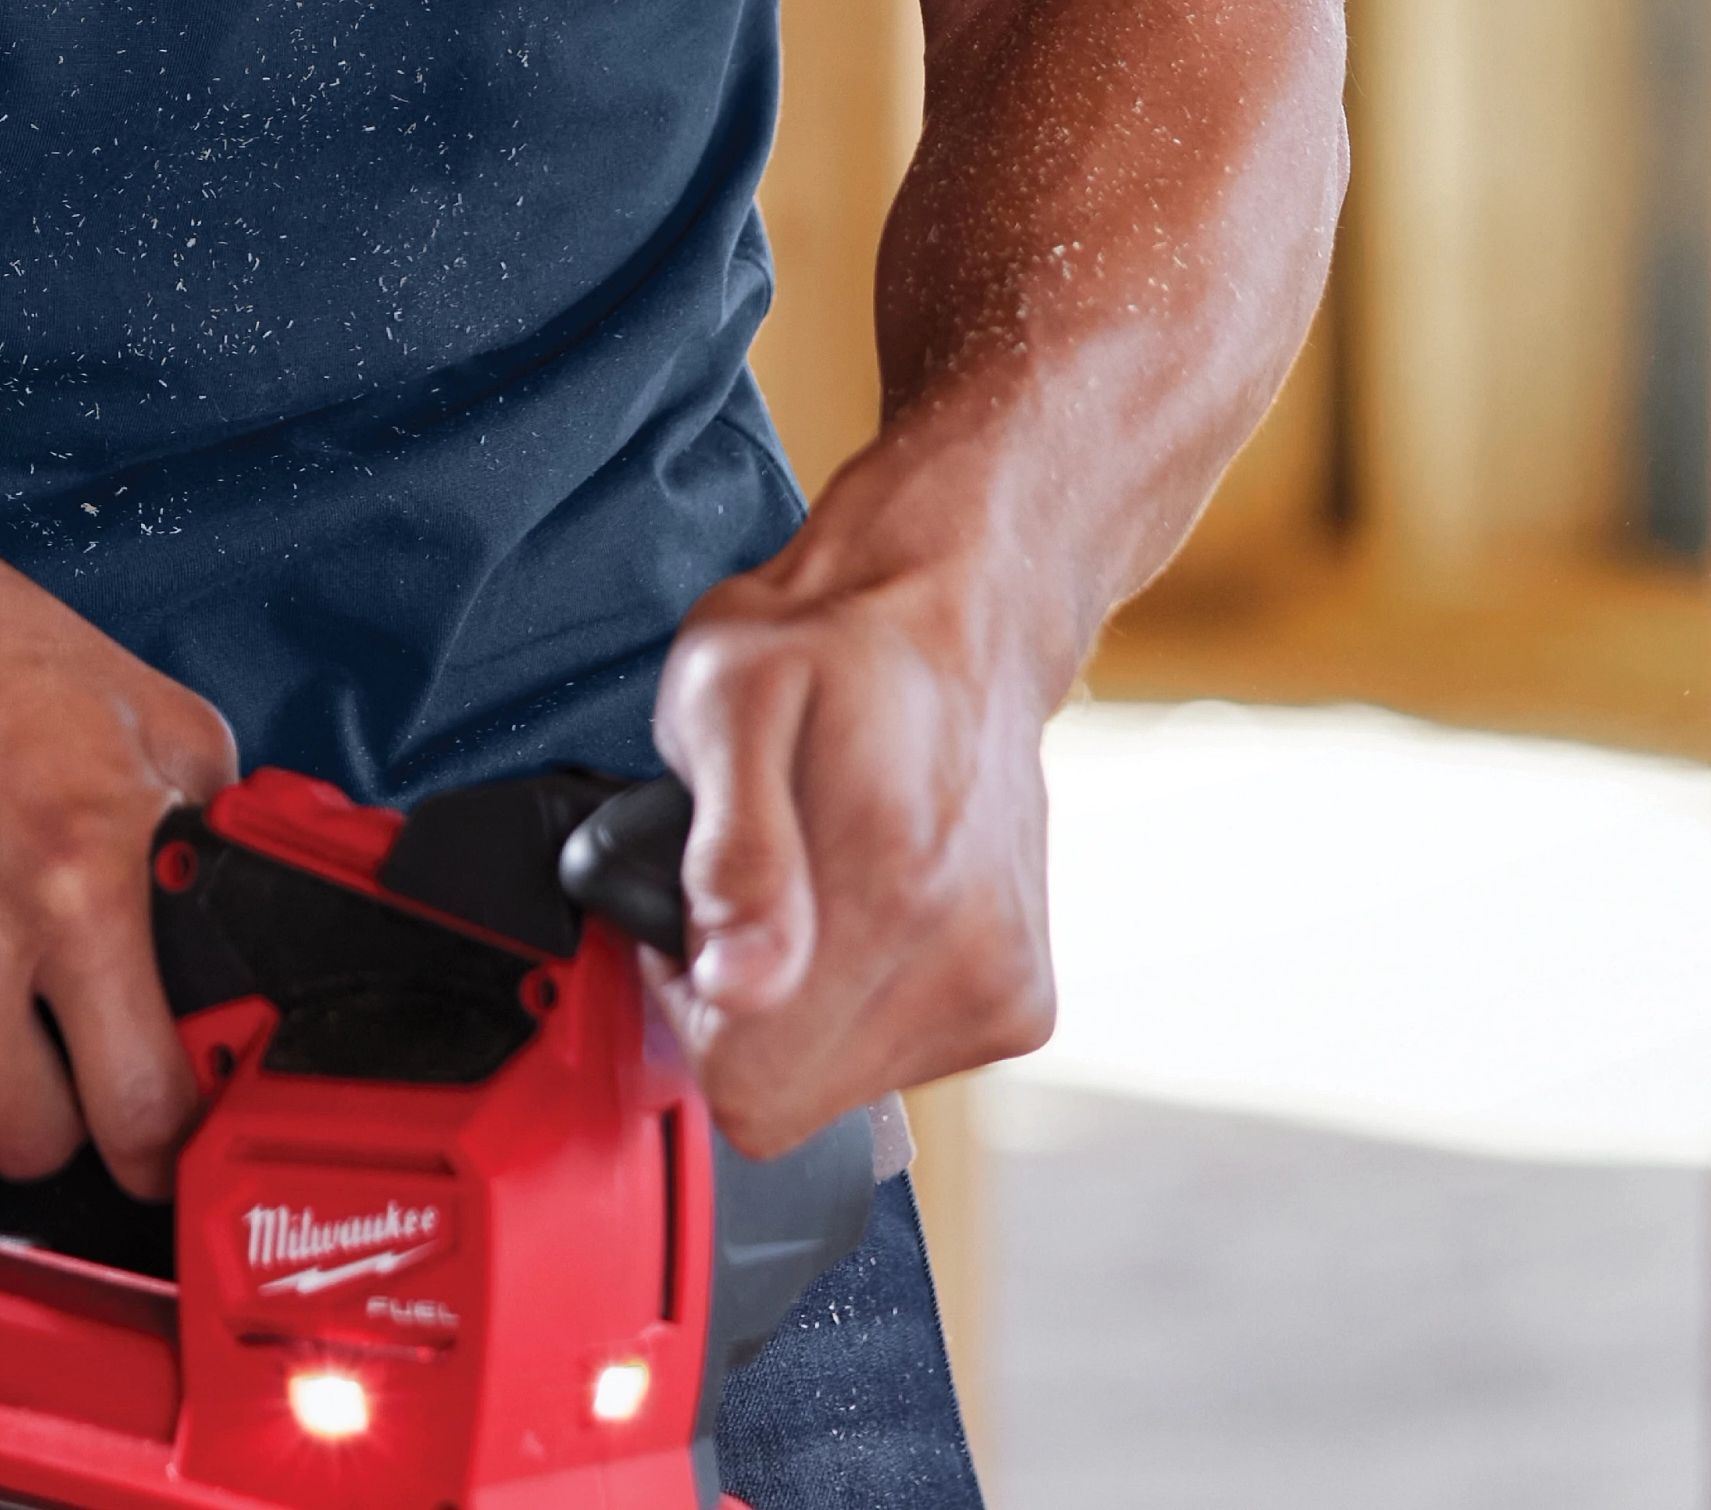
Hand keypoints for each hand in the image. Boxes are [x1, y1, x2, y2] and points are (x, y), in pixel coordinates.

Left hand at [647, 520, 1059, 1157]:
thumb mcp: (725, 695)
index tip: (697, 909)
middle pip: (787, 1095)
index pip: (739, 1079)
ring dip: (801, 1001)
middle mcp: (963, 961)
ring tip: (811, 877)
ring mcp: (1001, 991)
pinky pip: (900, 1060)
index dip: (690, 999)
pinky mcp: (1021, 1004)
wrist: (958, 614)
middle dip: (743, 1006)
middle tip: (750, 884)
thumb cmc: (826, 643)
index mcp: (886, 889)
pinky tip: (866, 900)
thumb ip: (729, 848)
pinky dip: (861, 997)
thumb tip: (735, 985)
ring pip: (840, 1085)